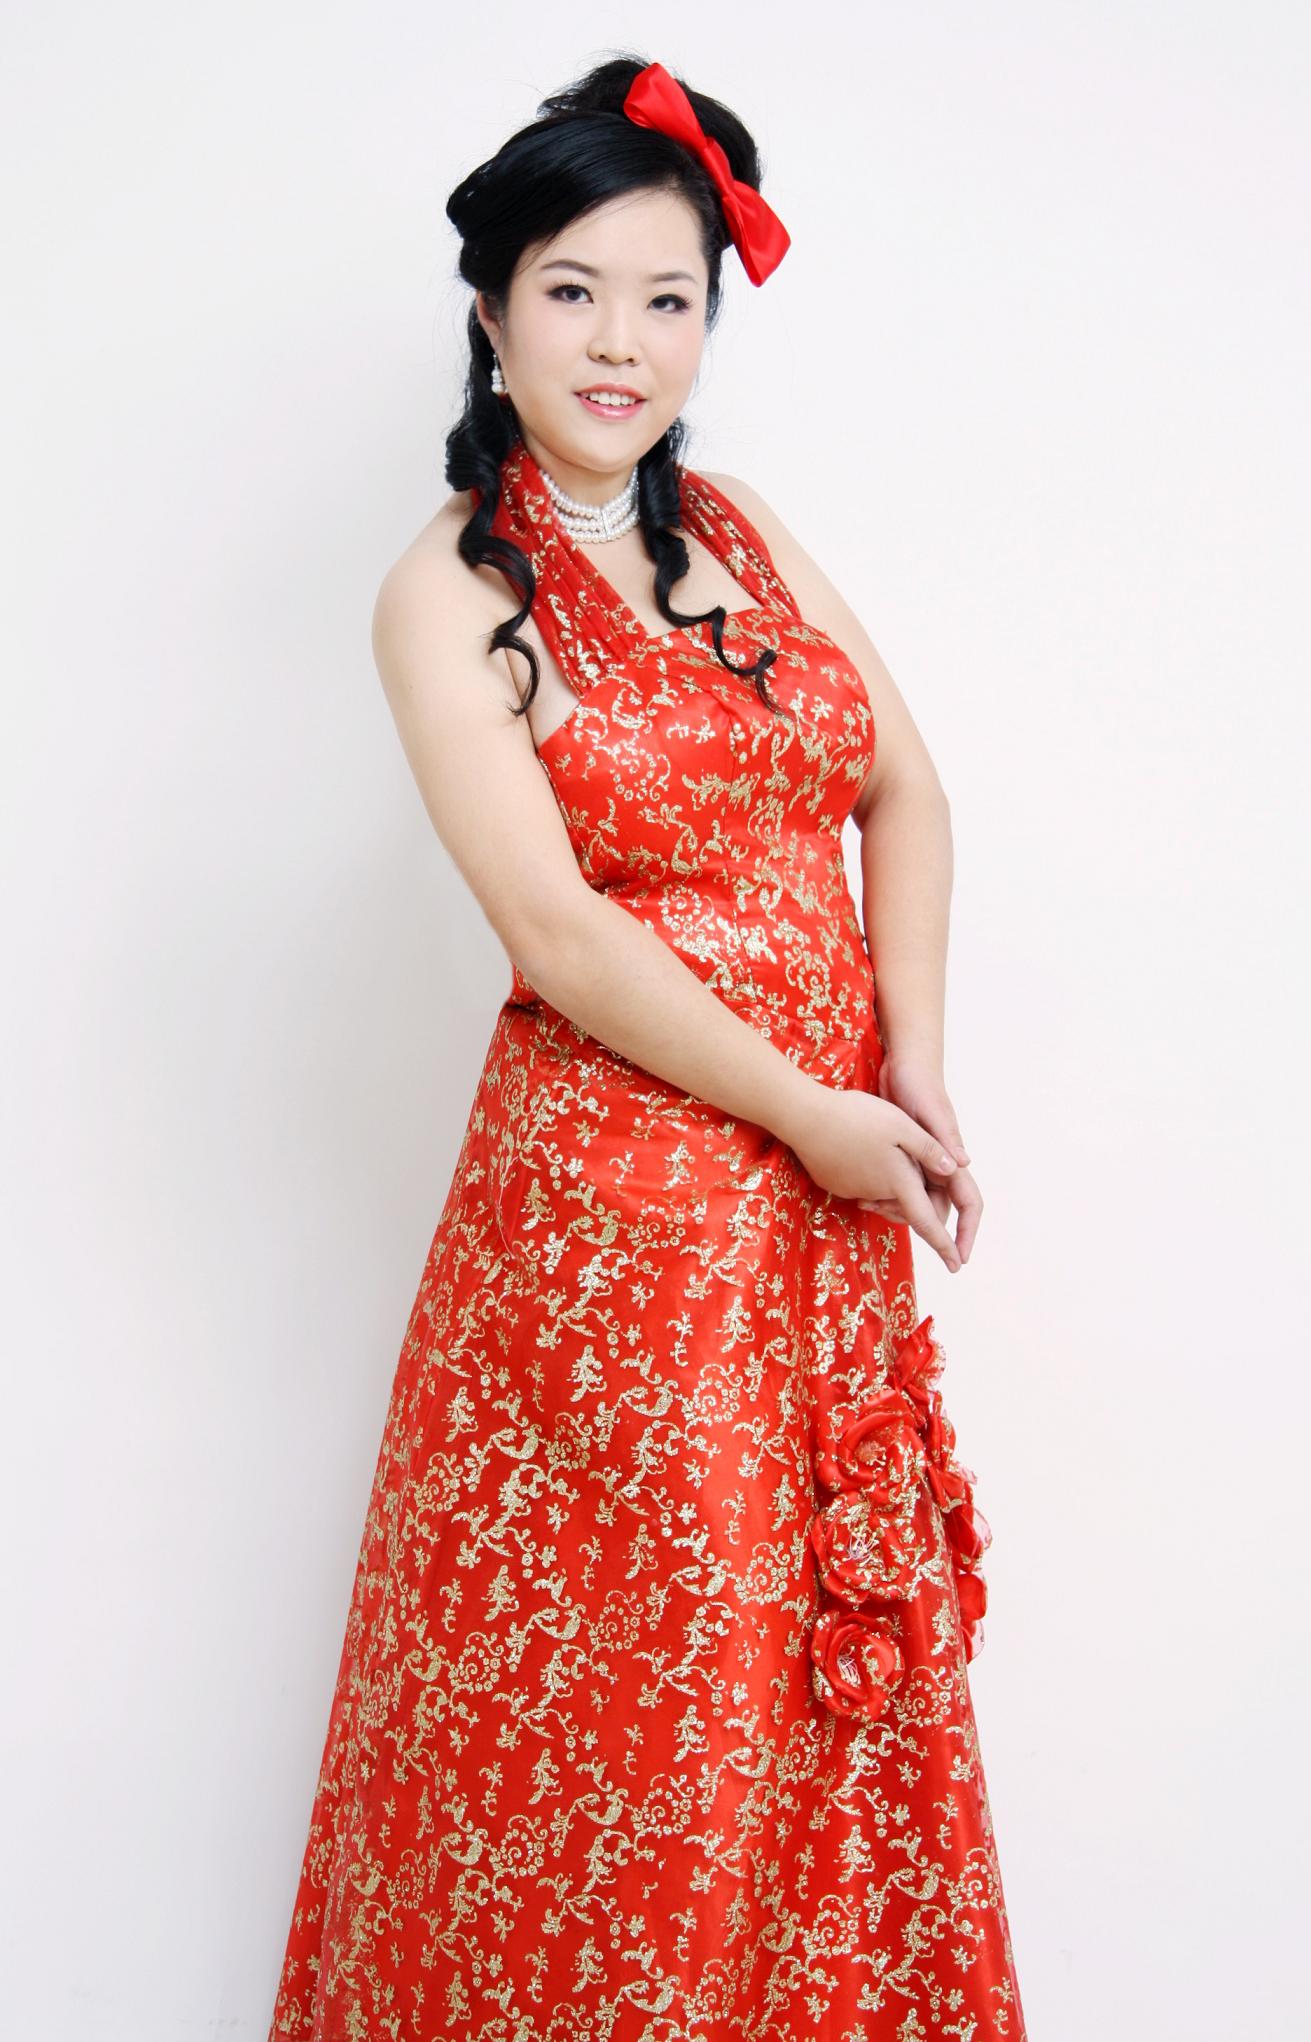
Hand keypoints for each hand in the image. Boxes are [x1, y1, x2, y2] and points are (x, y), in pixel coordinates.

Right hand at [784, 1083, 966, 1273]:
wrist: (804, 1118)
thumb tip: (953, 1170)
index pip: (928, 1223)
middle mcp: (878, 1193)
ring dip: (888, 1176)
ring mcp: (853, 1190)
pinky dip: (866, 1170)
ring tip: (879, 1142)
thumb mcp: (900, 1125)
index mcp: (899, 1182)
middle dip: (911, 1189)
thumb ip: (928, 1148)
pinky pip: (861, 1183)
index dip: (945, 1246)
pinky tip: (857, 1145)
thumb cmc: (856, 1117)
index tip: (956, 1266)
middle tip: (905, 1151)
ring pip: (882, 1190)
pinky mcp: (835, 1184)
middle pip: (903, 1200)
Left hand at [872, 1046, 982, 1263]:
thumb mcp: (931, 1113)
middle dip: (920, 1224)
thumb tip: (964, 1164)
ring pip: (916, 1199)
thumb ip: (944, 1139)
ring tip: (867, 1206)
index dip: (966, 1233)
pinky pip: (900, 1185)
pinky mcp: (903, 1154)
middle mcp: (940, 1163)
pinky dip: (885, 1193)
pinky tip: (863, 1195)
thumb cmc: (920, 1085)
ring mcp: (922, 1160)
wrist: (902, 1065)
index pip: (968, 1203)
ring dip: (896, 1208)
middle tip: (886, 1220)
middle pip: (937, 1208)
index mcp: (952, 1157)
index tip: (958, 1260)